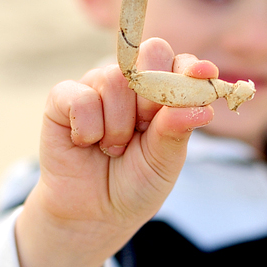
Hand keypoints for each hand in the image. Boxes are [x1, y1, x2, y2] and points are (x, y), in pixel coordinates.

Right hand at [15, 39, 216, 266]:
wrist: (93, 214)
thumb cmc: (134, 184)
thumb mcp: (164, 163)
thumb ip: (177, 131)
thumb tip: (203, 108)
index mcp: (163, 93)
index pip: (182, 64)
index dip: (191, 69)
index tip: (203, 76)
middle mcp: (132, 82)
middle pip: (151, 52)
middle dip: (152, 96)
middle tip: (143, 129)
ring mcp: (97, 85)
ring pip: (114, 80)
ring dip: (118, 126)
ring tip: (113, 149)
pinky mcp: (63, 98)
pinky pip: (80, 98)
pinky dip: (87, 129)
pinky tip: (86, 143)